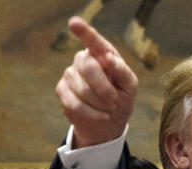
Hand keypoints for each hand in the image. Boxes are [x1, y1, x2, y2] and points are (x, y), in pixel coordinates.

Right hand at [54, 17, 138, 147]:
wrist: (109, 122)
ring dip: (100, 104)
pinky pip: (74, 103)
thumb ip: (122, 71)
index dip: (84, 32)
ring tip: (108, 109)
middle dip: (105, 89)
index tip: (74, 23)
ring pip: (82, 88)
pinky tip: (101, 117)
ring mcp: (70, 73)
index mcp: (102, 54)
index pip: (93, 41)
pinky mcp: (62, 90)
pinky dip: (92, 114)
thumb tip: (109, 58)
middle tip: (115, 102)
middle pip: (88, 67)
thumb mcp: (129, 86)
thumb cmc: (121, 99)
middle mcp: (83, 59)